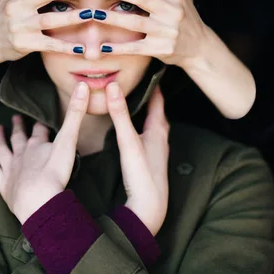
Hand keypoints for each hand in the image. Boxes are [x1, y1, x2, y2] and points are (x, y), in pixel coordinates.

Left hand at [0, 82, 89, 223]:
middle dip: (18, 128)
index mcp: (38, 145)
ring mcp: (10, 168)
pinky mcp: (3, 184)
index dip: (40, 124)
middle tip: (15, 117)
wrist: (39, 200)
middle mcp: (22, 154)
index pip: (39, 131)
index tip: (39, 118)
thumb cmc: (55, 172)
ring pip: (1, 149)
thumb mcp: (69, 141)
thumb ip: (76, 114)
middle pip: (19, 138)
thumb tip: (82, 84)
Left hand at [90, 0, 208, 67]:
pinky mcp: (161, 49)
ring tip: (92, 13)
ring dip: (112, 17)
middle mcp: (172, 11)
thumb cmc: (186, 14)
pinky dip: (119, 48)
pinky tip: (102, 45)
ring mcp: (167, 31)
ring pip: (135, 22)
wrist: (199, 47)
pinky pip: (136, 48)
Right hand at [106, 82, 169, 235]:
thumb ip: (120, 114)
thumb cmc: (143, 175)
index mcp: (159, 129)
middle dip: (148, 95)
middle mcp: (161, 138)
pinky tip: (132, 129)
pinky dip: (140, 125)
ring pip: (152, 123)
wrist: (150, 208)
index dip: (154, 83)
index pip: (158, 99)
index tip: (149, 66)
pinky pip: (146, 135)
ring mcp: (156, 150)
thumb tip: (113, 86)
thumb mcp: (128, 141)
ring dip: (144, 111)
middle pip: (156, 110)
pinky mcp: (149, 160)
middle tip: (138, 79)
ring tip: (133, 99)